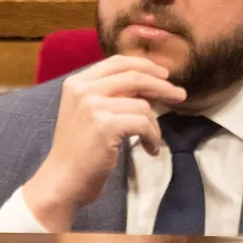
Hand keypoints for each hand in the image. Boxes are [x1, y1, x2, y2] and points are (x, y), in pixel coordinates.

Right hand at [22, 56, 184, 231]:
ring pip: (143, 105)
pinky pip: (144, 124)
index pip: (118, 62)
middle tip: (179, 95)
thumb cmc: (79, 151)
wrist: (62, 180)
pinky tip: (150, 149)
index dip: (145, 65)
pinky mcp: (105, 126)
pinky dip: (153, 137)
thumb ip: (110, 95)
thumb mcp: (87, 113)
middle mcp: (83, 89)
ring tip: (152, 140)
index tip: (164, 74)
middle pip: (135, 76)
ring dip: (154, 125)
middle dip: (162, 85)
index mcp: (77, 82)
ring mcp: (93, 106)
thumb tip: (150, 85)